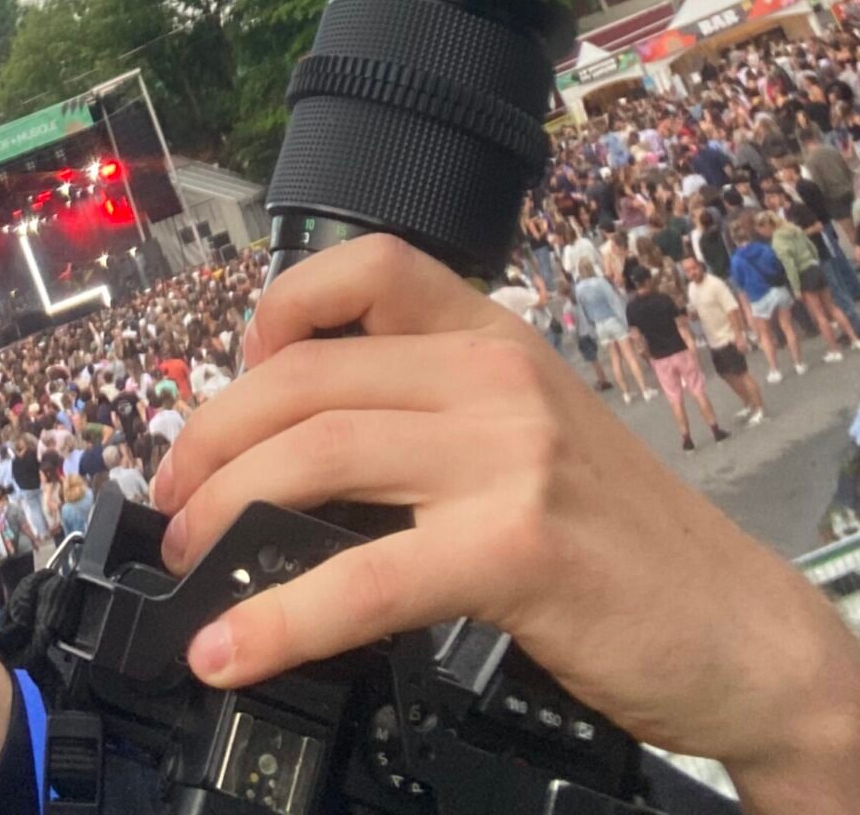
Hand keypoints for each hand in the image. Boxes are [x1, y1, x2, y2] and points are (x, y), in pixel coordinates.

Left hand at [150, 236, 859, 811]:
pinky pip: (361, 576)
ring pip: (315, 454)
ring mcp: (508, 454)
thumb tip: (289, 444)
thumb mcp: (526, 433)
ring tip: (186, 562)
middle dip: (211, 437)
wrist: (741, 630)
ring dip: (222, 511)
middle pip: (305, 373)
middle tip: (174, 498)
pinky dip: (277, 617)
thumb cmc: (621, 540)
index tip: (233, 383)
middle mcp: (496, 375)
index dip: (275, 312)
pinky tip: (231, 649)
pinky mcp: (514, 547)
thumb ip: (428, 413)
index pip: (363, 266)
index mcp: (494, 335)